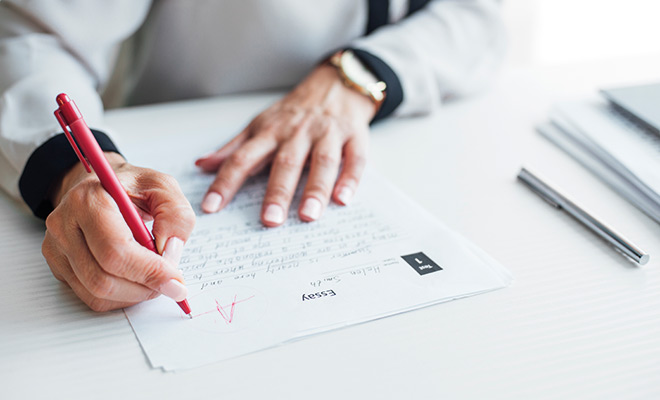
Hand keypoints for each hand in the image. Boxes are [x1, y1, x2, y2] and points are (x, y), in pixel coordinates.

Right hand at [42, 152, 195, 311]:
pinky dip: (121, 297)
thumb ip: (175, 215)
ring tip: (155, 278)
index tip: (176, 281)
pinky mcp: (59, 265)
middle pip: (103, 278)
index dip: (149, 271)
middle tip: (170, 283)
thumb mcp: (163, 187)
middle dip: (144, 287)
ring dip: (135, 294)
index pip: (115, 250)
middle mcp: (65, 225)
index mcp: (89, 200)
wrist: (100, 186)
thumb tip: (169, 253)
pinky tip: (136, 279)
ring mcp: (57, 248)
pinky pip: (91, 297)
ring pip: (97, 294)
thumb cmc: (132, 187)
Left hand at [195, 63, 376, 226]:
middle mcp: (297, 133)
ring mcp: (327, 134)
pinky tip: (343, 199)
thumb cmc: (293, 113)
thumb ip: (233, 148)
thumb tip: (202, 165)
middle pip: (286, 162)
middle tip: (269, 220)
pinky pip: (354, 158)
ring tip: (308, 216)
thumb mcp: (260, 125)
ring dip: (315, 189)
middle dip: (277, 191)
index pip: (243, 158)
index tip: (211, 207)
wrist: (335, 85)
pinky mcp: (355, 137)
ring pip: (322, 161)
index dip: (226, 182)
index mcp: (269, 132)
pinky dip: (350, 178)